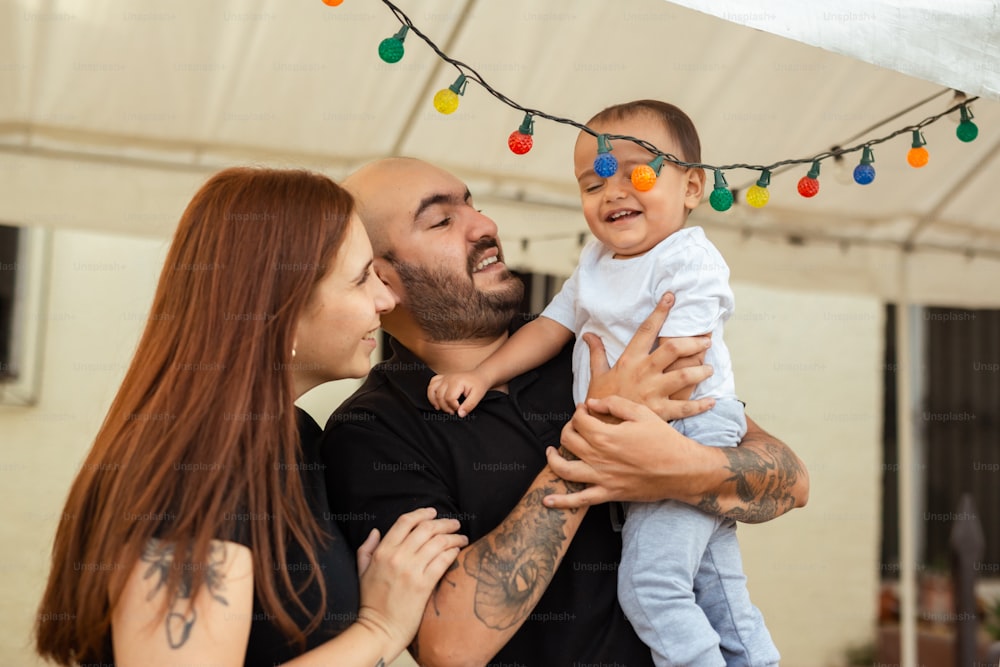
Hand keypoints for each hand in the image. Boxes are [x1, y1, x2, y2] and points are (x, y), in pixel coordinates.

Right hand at [355, 508, 466, 649]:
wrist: (378, 630)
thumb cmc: (370, 602)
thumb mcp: (361, 571)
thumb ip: (366, 548)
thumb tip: (376, 530)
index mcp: (382, 551)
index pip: (405, 522)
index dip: (422, 513)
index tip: (433, 512)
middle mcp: (397, 557)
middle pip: (426, 528)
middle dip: (444, 523)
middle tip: (454, 524)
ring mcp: (411, 570)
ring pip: (438, 542)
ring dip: (453, 537)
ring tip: (461, 538)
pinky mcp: (423, 585)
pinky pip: (443, 560)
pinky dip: (453, 552)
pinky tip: (458, 552)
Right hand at [428, 372, 488, 416]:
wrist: (479, 376)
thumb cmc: (478, 385)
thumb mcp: (477, 396)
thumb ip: (469, 405)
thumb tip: (460, 414)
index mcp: (457, 382)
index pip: (449, 398)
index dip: (454, 407)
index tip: (460, 409)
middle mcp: (448, 378)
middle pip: (439, 396)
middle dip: (445, 407)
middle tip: (453, 411)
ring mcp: (444, 378)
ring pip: (432, 390)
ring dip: (435, 401)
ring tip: (441, 408)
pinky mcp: (442, 378)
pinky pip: (431, 384)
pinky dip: (431, 393)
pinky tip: (436, 400)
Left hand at [543, 396, 711, 508]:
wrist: (681, 470)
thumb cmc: (664, 440)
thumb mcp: (642, 413)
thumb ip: (614, 404)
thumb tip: (592, 403)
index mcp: (606, 435)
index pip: (579, 420)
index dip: (579, 411)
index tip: (585, 410)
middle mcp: (599, 457)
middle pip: (569, 440)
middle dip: (568, 429)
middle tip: (576, 426)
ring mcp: (602, 477)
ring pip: (565, 469)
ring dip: (553, 460)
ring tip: (550, 453)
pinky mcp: (608, 493)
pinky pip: (579, 500)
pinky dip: (561, 501)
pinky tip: (546, 500)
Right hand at [585, 292, 715, 420]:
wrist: (600, 428)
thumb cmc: (599, 400)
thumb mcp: (597, 374)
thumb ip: (596, 352)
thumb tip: (589, 334)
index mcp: (629, 360)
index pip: (646, 330)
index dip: (659, 312)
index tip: (671, 297)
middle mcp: (643, 372)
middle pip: (673, 349)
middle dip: (693, 342)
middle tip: (706, 340)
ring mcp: (653, 392)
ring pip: (684, 375)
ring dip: (701, 370)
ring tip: (709, 369)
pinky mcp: (660, 412)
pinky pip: (685, 407)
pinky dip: (700, 405)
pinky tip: (711, 401)